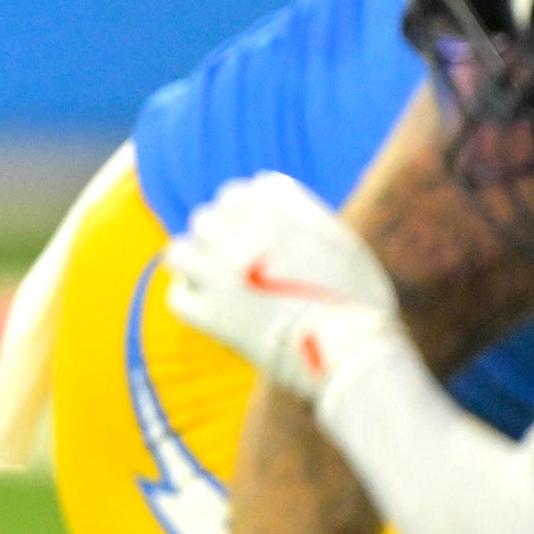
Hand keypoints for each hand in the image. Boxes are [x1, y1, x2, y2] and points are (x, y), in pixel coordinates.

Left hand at [168, 172, 406, 400]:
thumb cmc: (355, 296)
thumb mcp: (338, 238)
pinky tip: (211, 305)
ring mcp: (222, 278)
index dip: (240, 211)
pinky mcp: (212, 317)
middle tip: (238, 260)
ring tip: (215, 278)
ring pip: (179, 252)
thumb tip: (262, 181)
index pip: (233, 194)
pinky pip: (178, 296)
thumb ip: (299, 205)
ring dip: (194, 262)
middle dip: (218, 235)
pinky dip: (190, 298)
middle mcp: (241, 240)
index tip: (250, 230)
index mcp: (275, 217)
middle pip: (205, 219)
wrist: (352, 352)